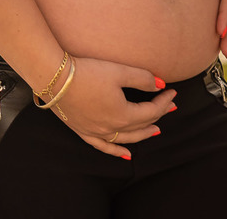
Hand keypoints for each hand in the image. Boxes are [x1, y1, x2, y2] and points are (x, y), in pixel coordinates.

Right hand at [52, 56, 175, 158]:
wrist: (54, 78)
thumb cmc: (86, 72)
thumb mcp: (118, 71)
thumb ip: (143, 79)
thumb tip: (161, 85)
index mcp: (123, 115)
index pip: (151, 111)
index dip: (164, 102)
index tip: (172, 91)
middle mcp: (112, 128)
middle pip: (141, 125)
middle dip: (158, 116)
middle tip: (168, 106)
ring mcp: (97, 132)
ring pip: (126, 139)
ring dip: (143, 135)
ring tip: (155, 130)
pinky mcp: (83, 131)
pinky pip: (104, 147)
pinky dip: (117, 152)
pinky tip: (126, 155)